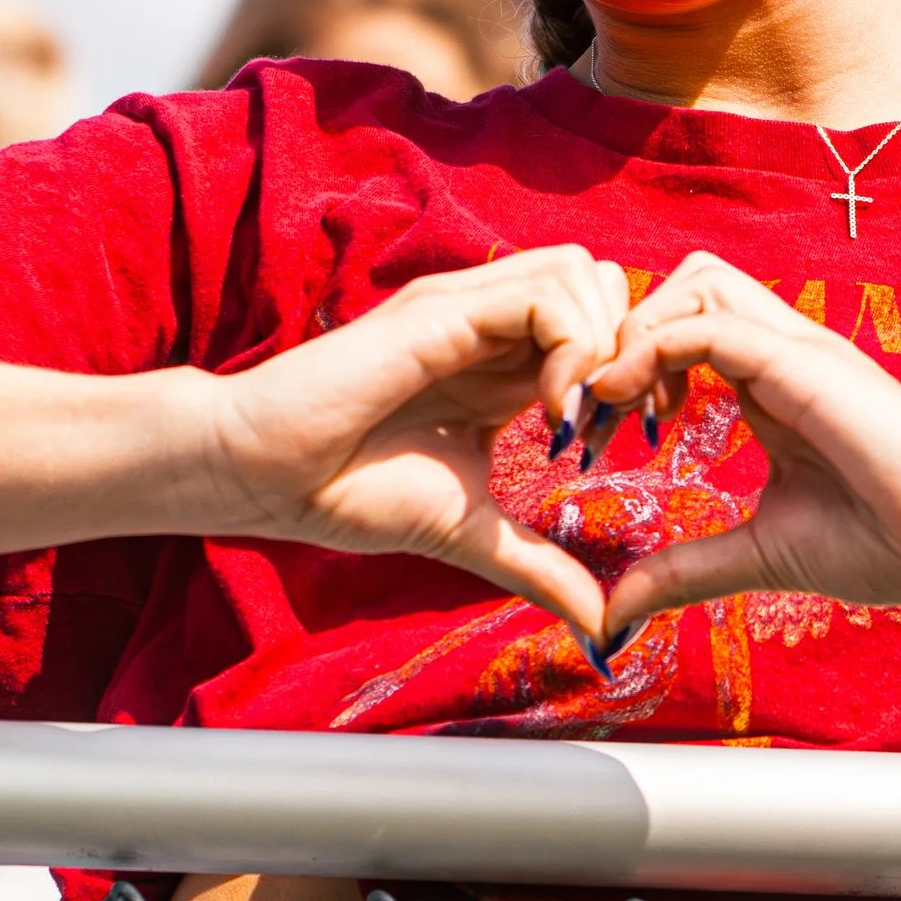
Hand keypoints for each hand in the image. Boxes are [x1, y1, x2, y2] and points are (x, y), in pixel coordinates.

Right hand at [200, 247, 632, 635]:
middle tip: (621, 428)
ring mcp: (465, 308)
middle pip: (608, 281)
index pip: (605, 320)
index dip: (637, 373)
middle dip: (636, 351)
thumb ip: (539, 566)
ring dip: (606, 346)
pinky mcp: (440, 310)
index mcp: (504, 363)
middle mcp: (491, 322)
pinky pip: (542, 293)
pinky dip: (571, 348)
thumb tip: (602, 627)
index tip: (632, 445)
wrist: (263, 475)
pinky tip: (549, 415)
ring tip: (580, 422)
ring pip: (585, 273)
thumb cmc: (348, 491)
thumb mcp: (471, 533)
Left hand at [583, 253, 900, 638]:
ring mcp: (799, 350)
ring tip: (615, 403)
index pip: (684, 328)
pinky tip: (633, 404)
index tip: (595, 430)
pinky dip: (656, 349)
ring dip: (636, 331)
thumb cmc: (890, 543)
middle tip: (597, 406)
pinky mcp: (807, 364)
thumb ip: (686, 570)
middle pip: (685, 283)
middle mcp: (785, 353)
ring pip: (694, 282)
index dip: (628, 364)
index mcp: (774, 383)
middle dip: (625, 330)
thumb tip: (617, 611)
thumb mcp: (759, 555)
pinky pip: (710, 323)